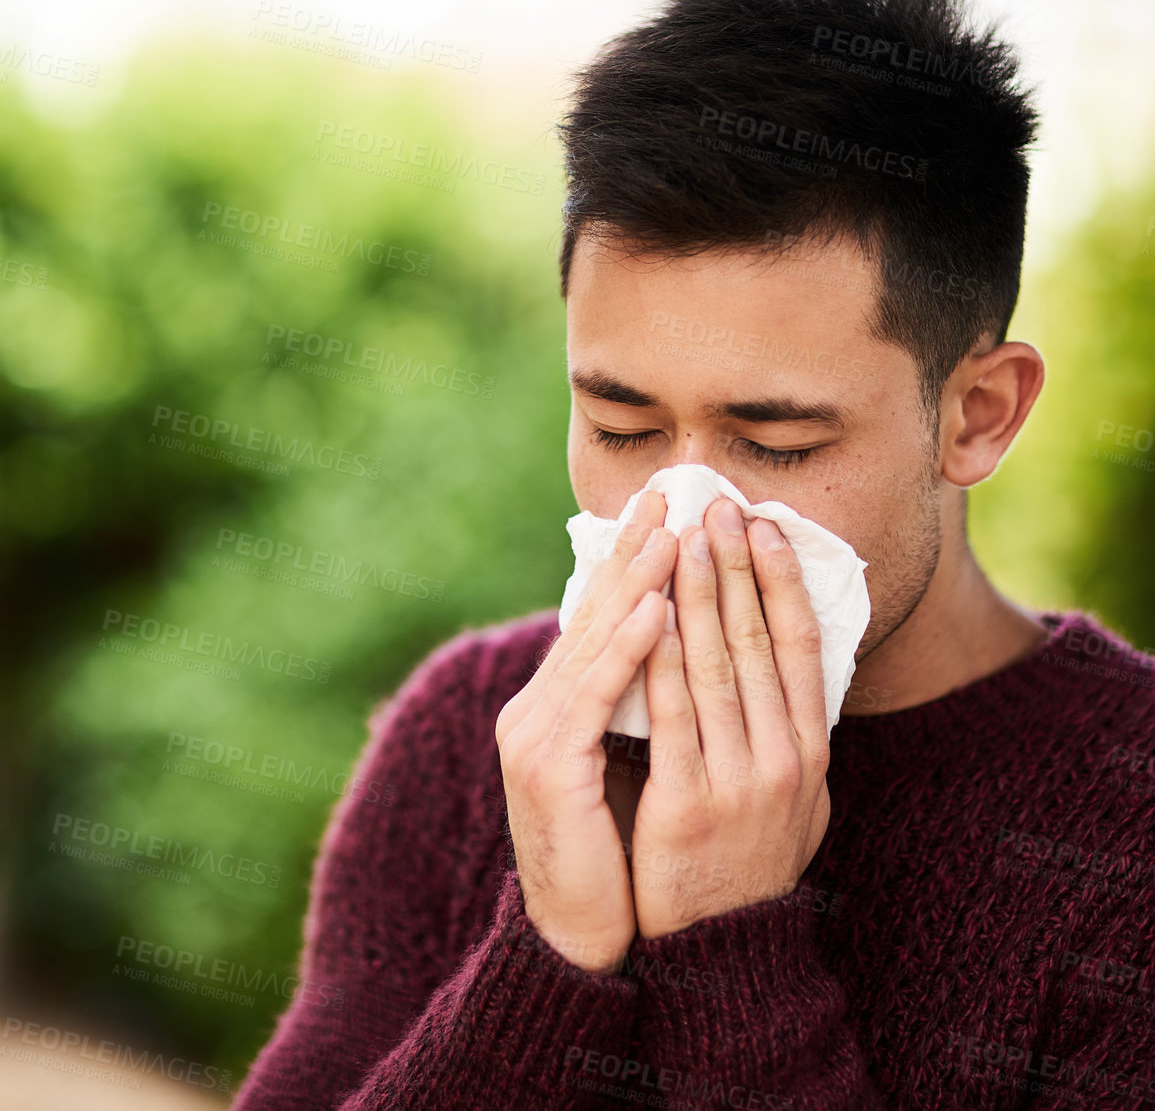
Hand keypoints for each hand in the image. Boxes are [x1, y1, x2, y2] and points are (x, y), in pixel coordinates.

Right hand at [495, 489, 675, 973]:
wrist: (585, 942)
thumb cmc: (621, 855)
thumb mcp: (632, 761)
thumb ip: (644, 704)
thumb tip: (685, 640)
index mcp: (557, 705)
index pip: (599, 616)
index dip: (632, 559)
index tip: (668, 507)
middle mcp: (537, 709)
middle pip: (591, 614)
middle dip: (634, 551)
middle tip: (668, 493)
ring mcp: (536, 737)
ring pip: (594, 644)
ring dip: (636, 583)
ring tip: (671, 534)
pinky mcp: (549, 770)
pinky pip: (594, 698)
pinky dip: (626, 650)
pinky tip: (655, 611)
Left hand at [630, 495, 830, 938]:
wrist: (719, 953)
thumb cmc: (748, 862)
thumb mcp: (794, 797)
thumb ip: (789, 731)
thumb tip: (794, 656)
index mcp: (811, 751)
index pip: (802, 645)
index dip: (783, 580)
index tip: (766, 525)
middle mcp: (785, 761)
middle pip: (758, 641)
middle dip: (736, 566)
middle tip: (717, 505)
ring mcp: (738, 782)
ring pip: (715, 664)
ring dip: (696, 592)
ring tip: (682, 536)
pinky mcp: (687, 802)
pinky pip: (670, 711)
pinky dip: (658, 653)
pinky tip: (645, 609)